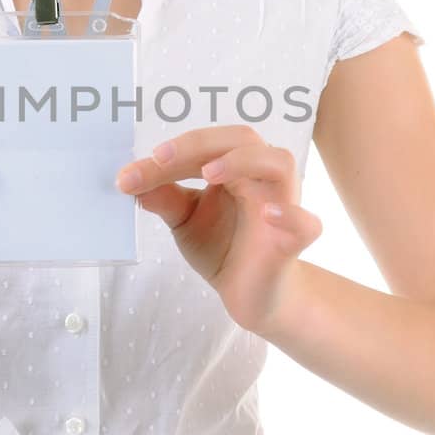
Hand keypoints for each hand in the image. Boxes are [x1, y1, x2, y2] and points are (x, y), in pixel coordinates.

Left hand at [115, 124, 321, 334]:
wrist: (249, 295)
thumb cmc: (222, 247)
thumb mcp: (184, 220)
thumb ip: (163, 199)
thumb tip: (129, 180)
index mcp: (236, 168)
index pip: (206, 147)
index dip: (171, 153)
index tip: (130, 174)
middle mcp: (261, 178)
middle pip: (243, 140)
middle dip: (200, 144)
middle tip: (161, 158)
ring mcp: (282, 206)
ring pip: (279, 164)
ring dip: (243, 161)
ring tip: (210, 174)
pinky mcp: (293, 241)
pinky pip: (305, 222)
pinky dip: (289, 215)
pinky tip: (268, 214)